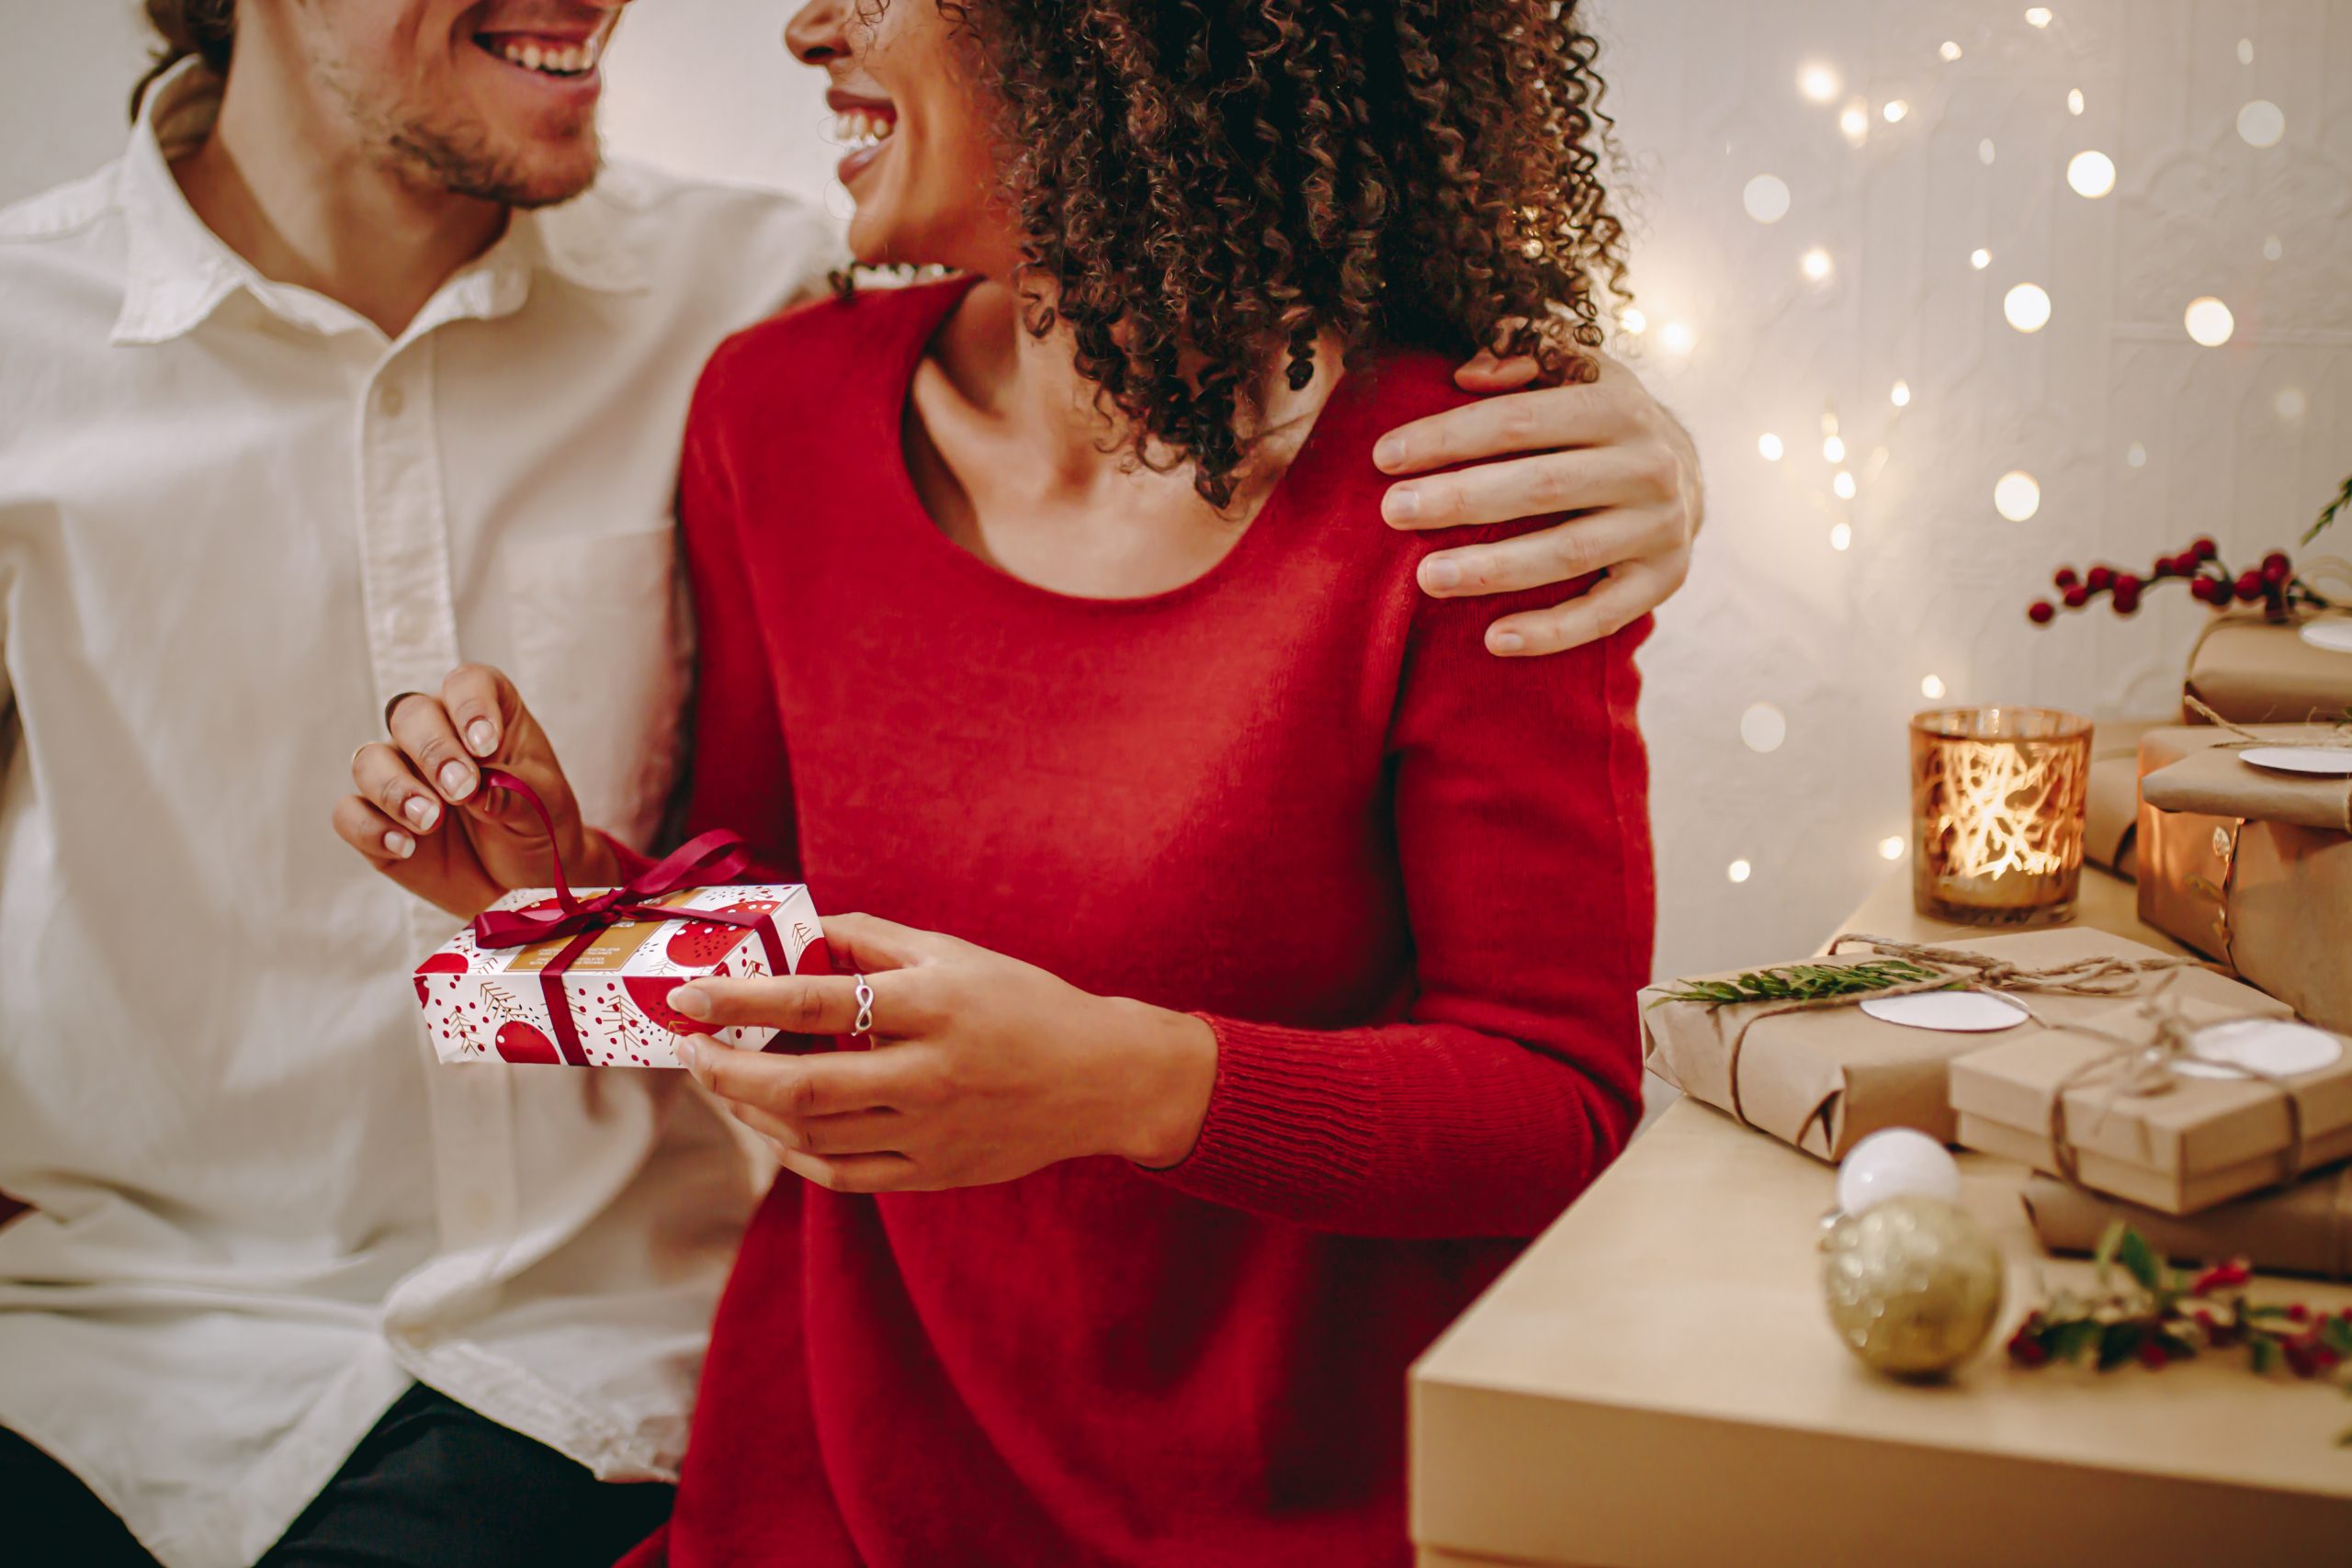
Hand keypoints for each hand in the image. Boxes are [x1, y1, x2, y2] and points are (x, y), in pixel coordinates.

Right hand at [332, 664, 615, 917]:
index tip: (486, 745)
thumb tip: (475, 791)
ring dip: (395, 789)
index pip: (467, 685)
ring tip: (431, 821)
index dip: (471, 706)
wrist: (526, 881)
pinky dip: (370, 828)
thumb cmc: (540, 827)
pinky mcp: (377, 820)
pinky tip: (405, 847)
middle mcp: (437, 735)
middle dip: (432, 751)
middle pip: (409, 716)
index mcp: (486, 713)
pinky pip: (350, 813)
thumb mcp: (545, 807)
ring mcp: (402, 775)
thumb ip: (515, 793)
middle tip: (461, 790)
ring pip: (369, 761)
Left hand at [667, 913, 1218, 1193]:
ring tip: (720, 1080)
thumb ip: (871, 940)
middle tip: (688, 1050)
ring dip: (748, 1109)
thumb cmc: (1023, 1005)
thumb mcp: (954, 953)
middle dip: (725, 1070)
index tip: (689, 995)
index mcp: (934, 1005)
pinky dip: (792, 1150)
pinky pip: (840, 1173)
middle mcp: (929, 1074)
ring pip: (809, 1136)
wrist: (1099, 1081)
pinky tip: (771, 1122)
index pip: (817, 1001)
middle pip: (799, 1087)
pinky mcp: (931, 1172)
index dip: (741, 1000)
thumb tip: (794, 931)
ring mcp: (930, 1132)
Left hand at [1377, 346, 1701, 656]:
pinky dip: (1549, 633)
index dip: (1448, 436)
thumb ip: (1522, 353)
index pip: (1519, 420)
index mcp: (1620, 407)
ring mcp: (1660, 528)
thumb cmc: (1600, 421)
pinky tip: (1493, 640)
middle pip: (1540, 486)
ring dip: (1493, 569)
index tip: (1384, 457)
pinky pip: (1602, 616)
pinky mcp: (1663, 581)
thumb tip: (1468, 374)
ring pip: (1566, 553)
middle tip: (1392, 512)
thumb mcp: (1575, 371)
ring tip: (1426, 577)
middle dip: (1459, 499)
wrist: (1687, 476)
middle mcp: (1649, 466)